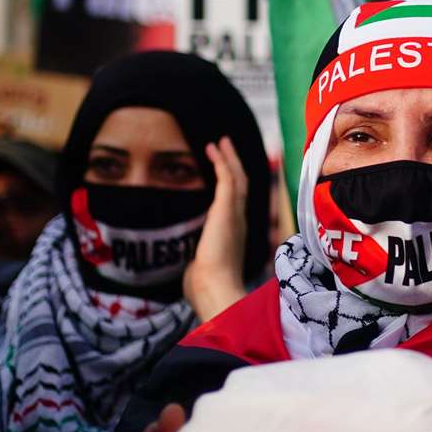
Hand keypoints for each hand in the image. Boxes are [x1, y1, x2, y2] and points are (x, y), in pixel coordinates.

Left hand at [184, 137, 250, 321]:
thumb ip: (198, 265)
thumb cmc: (207, 287)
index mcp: (235, 235)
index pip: (236, 205)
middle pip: (241, 186)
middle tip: (226, 148)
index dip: (233, 187)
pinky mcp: (227, 208)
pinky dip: (221, 161)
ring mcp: (236, 213)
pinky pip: (227, 177)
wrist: (215, 289)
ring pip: (237, 177)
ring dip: (229, 158)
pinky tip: (212, 148)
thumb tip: (190, 270)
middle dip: (234, 165)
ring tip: (221, 142)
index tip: (225, 174)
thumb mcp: (202, 271)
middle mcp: (240, 221)